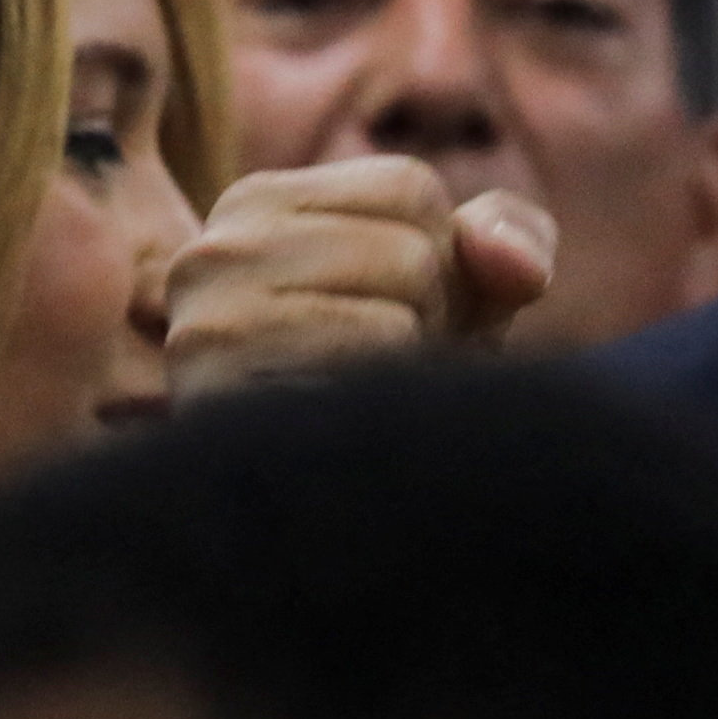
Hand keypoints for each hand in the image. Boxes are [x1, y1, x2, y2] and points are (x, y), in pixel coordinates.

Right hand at [163, 155, 556, 404]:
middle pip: (413, 242)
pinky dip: (395, 390)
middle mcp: (214, 247)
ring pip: (403, 284)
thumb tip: (508, 261)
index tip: (397, 318)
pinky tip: (346, 422)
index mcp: (253, 207)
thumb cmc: (386, 398)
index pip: (409, 185)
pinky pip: (376, 342)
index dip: (444, 260)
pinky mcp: (220, 373)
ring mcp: (209, 311)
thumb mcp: (459, 302)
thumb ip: (504, 241)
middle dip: (433, 314)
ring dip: (415, 357)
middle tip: (379, 372)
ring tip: (362, 396)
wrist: (317, 533)